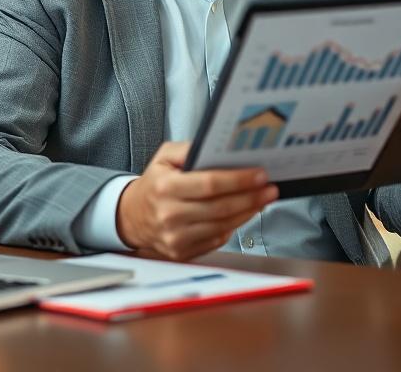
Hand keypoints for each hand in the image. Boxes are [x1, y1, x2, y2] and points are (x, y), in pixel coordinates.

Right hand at [115, 141, 277, 260]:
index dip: (238, 180)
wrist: (131, 217)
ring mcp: (176, 237)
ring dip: (248, 212)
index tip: (259, 174)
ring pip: (223, 226)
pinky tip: (243, 213)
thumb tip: (216, 149)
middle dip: (251, 197)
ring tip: (262, 199)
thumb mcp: (164, 158)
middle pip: (221, 207)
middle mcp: (170, 215)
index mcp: (165, 188)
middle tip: (269, 188)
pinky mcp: (183, 252)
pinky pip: (217, 240)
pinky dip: (234, 226)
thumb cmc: (154, 184)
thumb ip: (188, 149)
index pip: (209, 184)